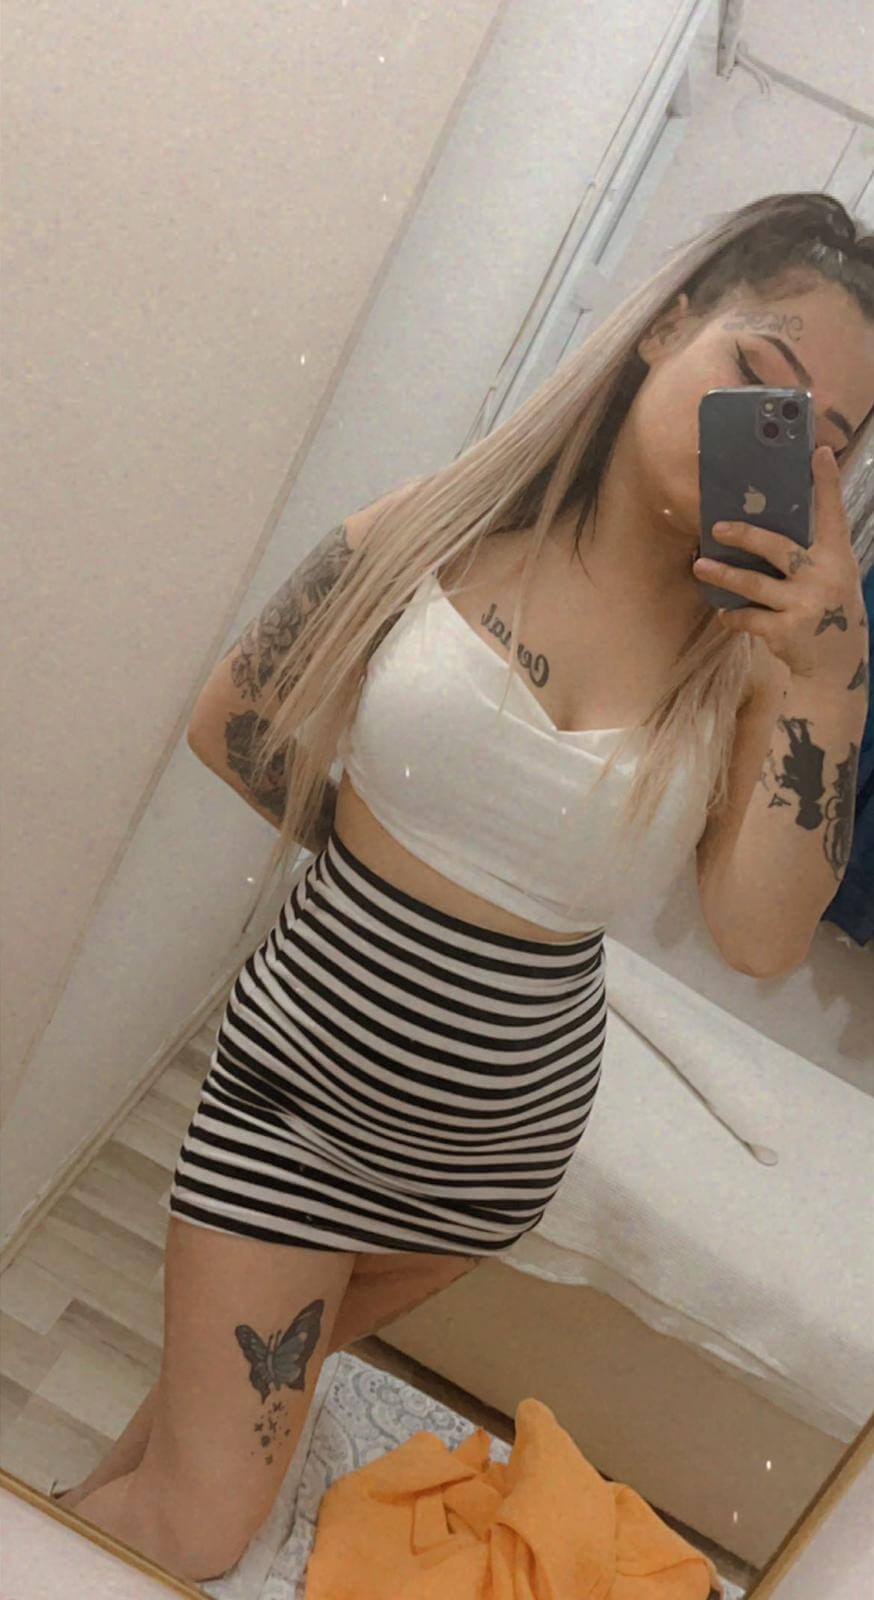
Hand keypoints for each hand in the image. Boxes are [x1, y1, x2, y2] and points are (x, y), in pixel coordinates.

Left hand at [692, 446, 868, 685]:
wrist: (838, 664)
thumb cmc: (830, 610)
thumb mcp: (832, 577)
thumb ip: (812, 553)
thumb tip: (771, 524)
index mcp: (837, 557)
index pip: (833, 513)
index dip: (826, 483)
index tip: (818, 452)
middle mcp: (823, 577)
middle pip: (777, 547)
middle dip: (745, 535)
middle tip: (717, 527)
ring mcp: (803, 604)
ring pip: (753, 583)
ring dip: (723, 574)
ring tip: (700, 566)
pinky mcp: (784, 630)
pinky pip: (748, 616)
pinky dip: (733, 615)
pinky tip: (723, 612)